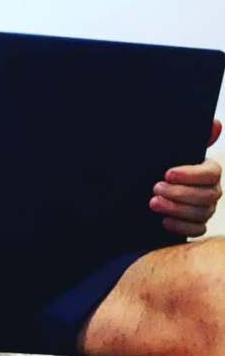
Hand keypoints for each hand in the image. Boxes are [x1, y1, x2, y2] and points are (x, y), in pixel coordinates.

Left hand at [150, 119, 222, 236]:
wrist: (140, 190)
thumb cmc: (159, 166)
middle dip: (180, 193)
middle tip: (156, 189)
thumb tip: (215, 124)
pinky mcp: (194, 224)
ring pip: (202, 213)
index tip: (168, 174)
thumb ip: (191, 138)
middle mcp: (211, 190)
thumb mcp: (169, 151)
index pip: (211, 173)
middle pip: (207, 195)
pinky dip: (181, 226)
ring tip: (154, 203)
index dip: (190, 175)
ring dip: (177, 209)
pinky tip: (164, 221)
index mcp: (208, 170)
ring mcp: (205, 209)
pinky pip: (197, 230)